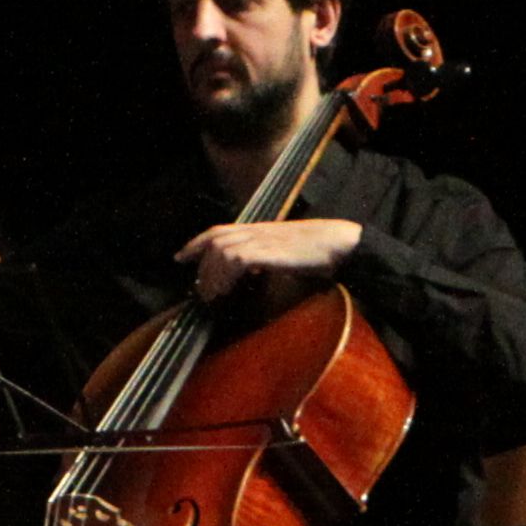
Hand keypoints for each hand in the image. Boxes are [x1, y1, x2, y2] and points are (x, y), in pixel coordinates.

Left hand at [180, 216, 361, 306]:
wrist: (344, 245)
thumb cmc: (322, 252)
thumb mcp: (288, 254)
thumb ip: (268, 260)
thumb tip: (251, 276)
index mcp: (261, 229)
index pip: (219, 231)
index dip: (196, 243)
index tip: (181, 257)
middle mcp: (258, 231)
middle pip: (215, 240)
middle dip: (200, 264)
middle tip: (199, 290)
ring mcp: (264, 239)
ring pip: (221, 248)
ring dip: (211, 273)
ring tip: (211, 295)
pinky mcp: (271, 251)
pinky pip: (237, 258)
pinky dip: (226, 273)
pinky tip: (225, 289)